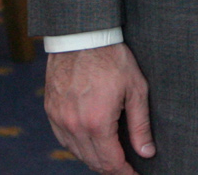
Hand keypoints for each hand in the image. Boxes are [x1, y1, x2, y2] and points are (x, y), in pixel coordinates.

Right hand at [45, 42, 152, 173]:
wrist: (81, 37)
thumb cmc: (113, 59)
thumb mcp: (135, 89)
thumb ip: (140, 124)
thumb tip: (147, 151)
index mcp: (97, 123)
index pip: (110, 162)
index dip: (124, 172)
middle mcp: (74, 126)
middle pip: (92, 161)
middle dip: (110, 168)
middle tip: (125, 167)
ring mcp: (59, 119)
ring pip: (76, 152)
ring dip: (93, 159)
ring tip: (111, 156)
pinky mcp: (50, 111)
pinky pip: (63, 139)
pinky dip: (78, 146)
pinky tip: (90, 142)